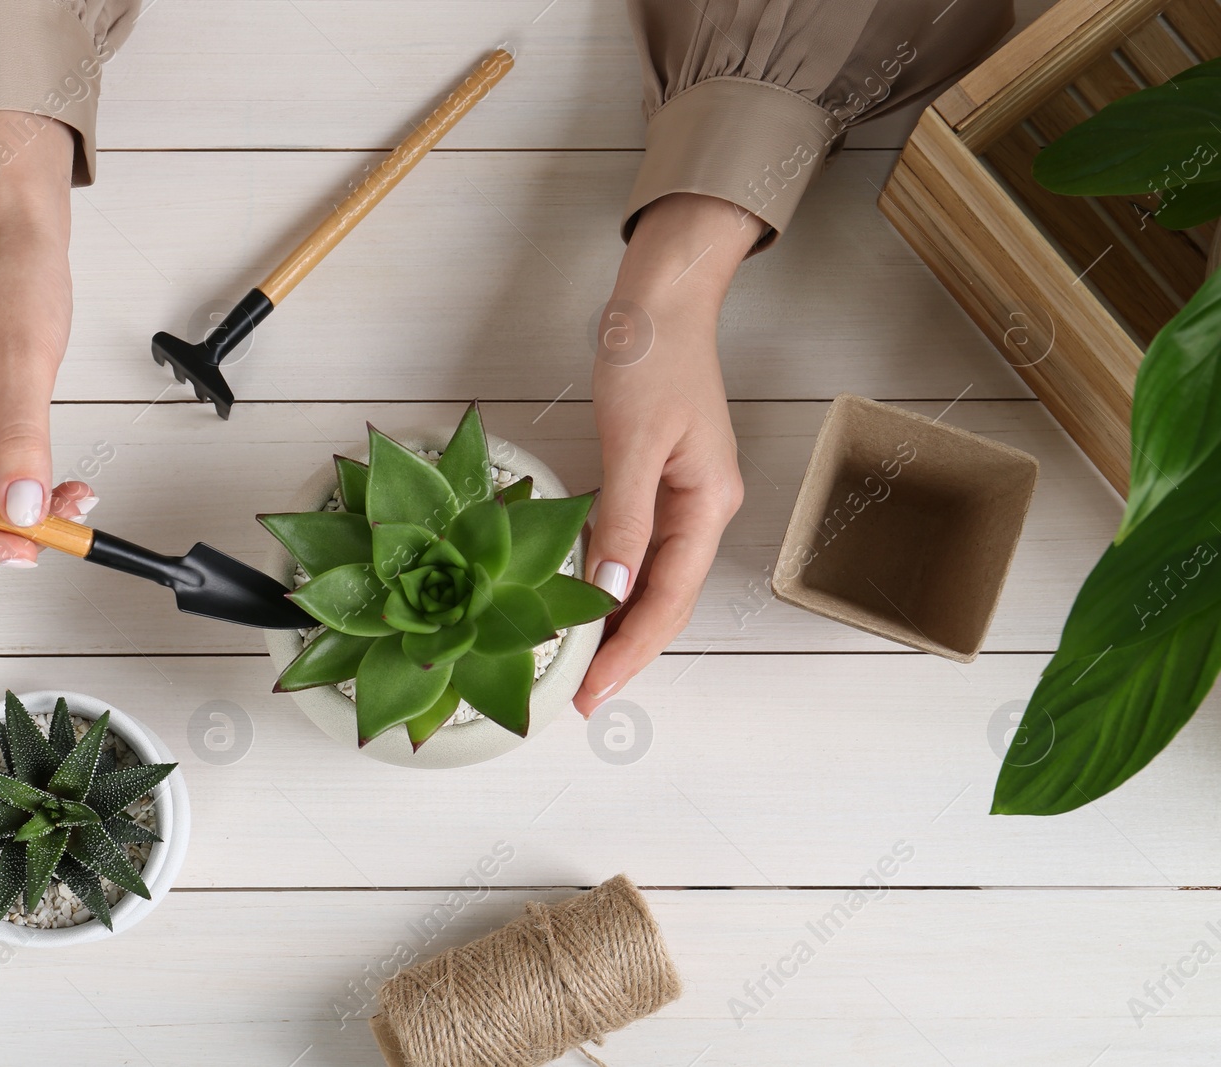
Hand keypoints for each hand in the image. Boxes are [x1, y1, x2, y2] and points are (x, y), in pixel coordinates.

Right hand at [0, 112, 94, 566]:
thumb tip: (21, 509)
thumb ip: (22, 439)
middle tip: (57, 536)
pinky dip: (32, 480)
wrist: (20, 229)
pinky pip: (0, 465)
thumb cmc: (11, 275)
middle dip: (1, 526)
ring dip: (24, 507)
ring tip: (77, 504)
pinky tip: (67, 483)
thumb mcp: (24, 360)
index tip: (17, 550)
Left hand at [575, 193, 760, 715]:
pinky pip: (638, 548)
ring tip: (579, 665)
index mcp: (708, 504)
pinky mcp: (661, 479)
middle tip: (580, 697)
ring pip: (653, 579)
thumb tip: (612, 596)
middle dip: (627, 651)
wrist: (662, 295)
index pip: (670, 601)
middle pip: (666, 600)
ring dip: (619, 623)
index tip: (594, 694)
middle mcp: (704, 509)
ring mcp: (685, 495)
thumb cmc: (651, 356)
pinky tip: (583, 600)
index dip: (632, 653)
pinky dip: (613, 580)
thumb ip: (623, 521)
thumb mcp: (632, 441)